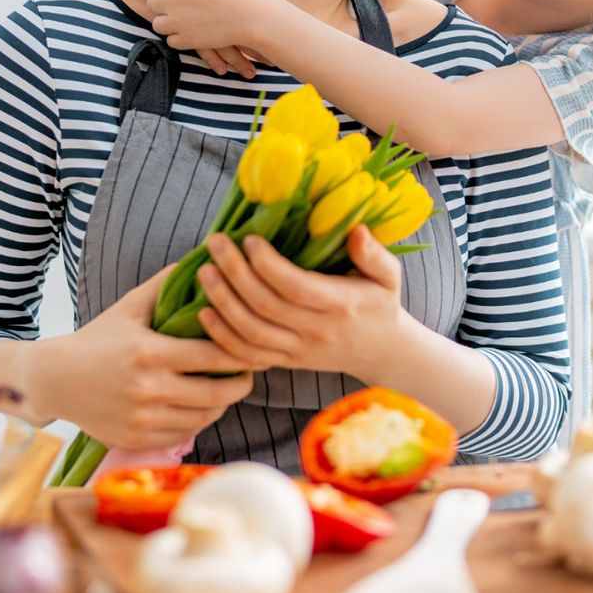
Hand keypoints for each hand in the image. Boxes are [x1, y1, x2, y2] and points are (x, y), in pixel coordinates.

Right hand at [17, 266, 257, 449]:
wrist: (55, 380)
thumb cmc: (97, 338)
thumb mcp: (129, 307)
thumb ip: (165, 285)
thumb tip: (200, 260)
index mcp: (151, 353)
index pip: (213, 357)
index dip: (240, 356)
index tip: (251, 351)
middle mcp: (149, 389)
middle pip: (216, 394)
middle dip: (240, 386)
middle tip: (248, 375)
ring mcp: (143, 418)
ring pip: (203, 418)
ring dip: (221, 405)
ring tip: (227, 390)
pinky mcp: (136, 438)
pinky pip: (182, 434)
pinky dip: (197, 422)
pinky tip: (201, 407)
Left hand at [142, 0, 277, 77]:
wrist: (253, 15)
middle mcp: (173, 2)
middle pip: (152, 2)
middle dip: (161, 0)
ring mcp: (179, 24)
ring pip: (158, 23)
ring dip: (167, 19)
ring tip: (182, 14)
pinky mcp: (187, 41)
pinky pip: (171, 40)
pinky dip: (178, 35)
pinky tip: (191, 27)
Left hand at [195, 227, 408, 379]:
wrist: (381, 351)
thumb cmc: (380, 303)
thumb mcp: (388, 276)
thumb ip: (374, 254)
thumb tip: (357, 231)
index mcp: (340, 305)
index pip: (296, 287)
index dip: (267, 264)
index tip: (249, 239)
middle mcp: (317, 331)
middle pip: (266, 307)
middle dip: (235, 274)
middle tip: (216, 244)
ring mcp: (299, 351)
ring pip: (251, 333)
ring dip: (223, 302)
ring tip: (205, 271)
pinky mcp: (286, 362)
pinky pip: (248, 356)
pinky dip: (222, 337)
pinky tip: (204, 313)